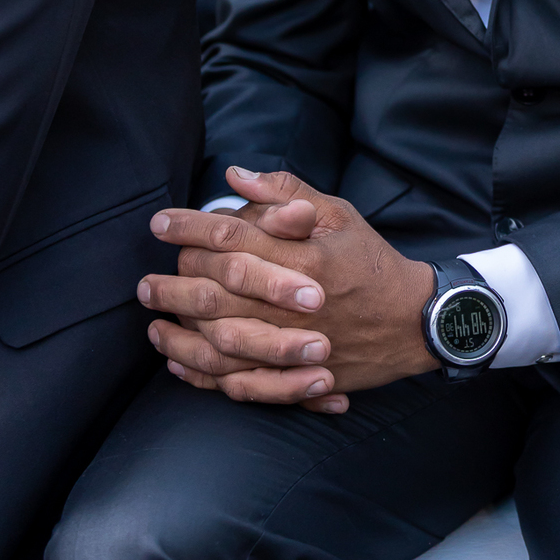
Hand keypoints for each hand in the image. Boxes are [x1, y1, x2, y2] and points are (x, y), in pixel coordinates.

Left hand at [139, 168, 436, 410]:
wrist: (415, 321)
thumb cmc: (372, 261)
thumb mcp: (339, 213)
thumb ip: (287, 193)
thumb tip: (236, 176)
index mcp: (305, 256)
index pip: (234, 237)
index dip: (190, 227)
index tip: (160, 223)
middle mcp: (295, 302)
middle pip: (219, 291)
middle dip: (174, 283)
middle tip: (144, 281)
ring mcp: (296, 344)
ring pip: (222, 342)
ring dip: (181, 333)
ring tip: (153, 323)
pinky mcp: (299, 376)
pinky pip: (241, 383)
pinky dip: (206, 376)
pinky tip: (181, 365)